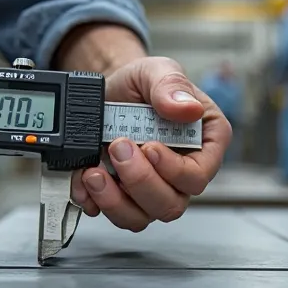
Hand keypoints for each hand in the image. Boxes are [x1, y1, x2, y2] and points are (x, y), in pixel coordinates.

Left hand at [70, 57, 232, 231]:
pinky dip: (93, 201)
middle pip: (170, 204)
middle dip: (139, 181)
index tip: (150, 148)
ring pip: (140, 216)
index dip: (174, 171)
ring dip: (114, 199)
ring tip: (94, 171)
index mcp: (204, 144)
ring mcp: (151, 189)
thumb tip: (187, 108)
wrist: (108, 91)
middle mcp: (181, 173)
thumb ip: (171, 85)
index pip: (198, 176)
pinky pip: (111, 213)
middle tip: (118, 147)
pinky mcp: (122, 197)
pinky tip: (83, 181)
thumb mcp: (157, 70)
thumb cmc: (142, 85)